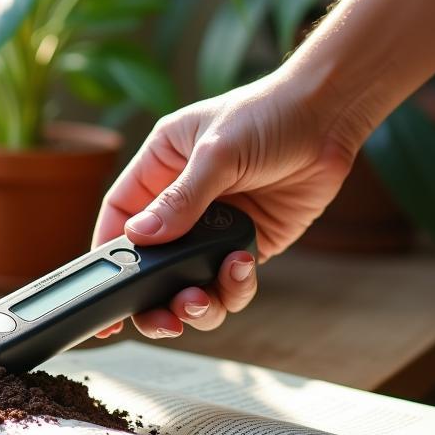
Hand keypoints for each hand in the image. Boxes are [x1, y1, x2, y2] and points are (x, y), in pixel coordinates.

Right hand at [92, 71, 360, 338]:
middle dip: (152, 297)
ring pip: (189, 282)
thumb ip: (180, 199)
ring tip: (201, 301)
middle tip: (161, 320)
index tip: (104, 292)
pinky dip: (233, 287)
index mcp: (159, 169)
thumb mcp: (216, 151)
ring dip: (194, 302)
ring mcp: (214, 227)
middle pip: (151, 263)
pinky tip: (242, 266)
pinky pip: (229, 282)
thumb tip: (141, 236)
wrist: (330, 118)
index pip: (121, 217)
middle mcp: (181, 202)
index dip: (108, 255)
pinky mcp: (248, 244)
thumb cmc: (269, 113)